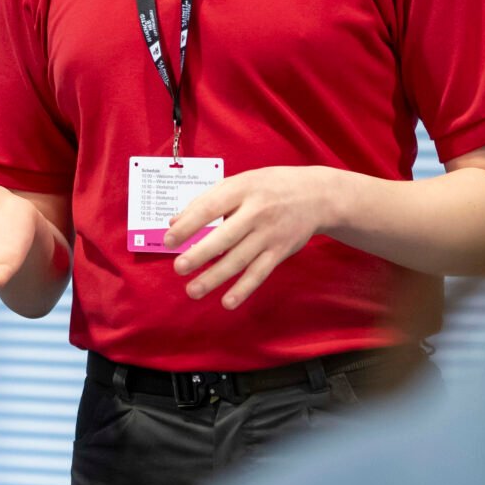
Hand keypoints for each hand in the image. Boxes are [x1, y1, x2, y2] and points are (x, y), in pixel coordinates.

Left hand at [166, 166, 341, 309]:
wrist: (316, 196)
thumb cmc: (269, 187)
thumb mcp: (239, 182)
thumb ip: (205, 200)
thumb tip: (174, 222)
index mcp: (242, 190)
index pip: (210, 208)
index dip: (188, 225)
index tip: (168, 240)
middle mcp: (257, 212)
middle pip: (225, 237)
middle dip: (200, 254)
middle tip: (178, 268)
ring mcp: (270, 234)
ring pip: (239, 260)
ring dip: (215, 277)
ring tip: (193, 291)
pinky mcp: (280, 251)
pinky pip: (259, 273)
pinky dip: (243, 289)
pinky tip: (227, 302)